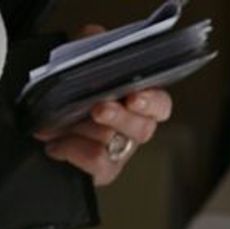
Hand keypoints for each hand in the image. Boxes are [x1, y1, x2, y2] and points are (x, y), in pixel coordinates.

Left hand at [33, 26, 171, 186]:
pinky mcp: (105, 170)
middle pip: (142, 128)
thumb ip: (94, 45)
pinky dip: (73, 150)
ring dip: (85, 129)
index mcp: (140, 102)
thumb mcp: (83, 61)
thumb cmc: (75, 92)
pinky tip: (57, 142)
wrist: (48, 121)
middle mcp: (135, 128)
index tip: (134, 98)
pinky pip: (97, 163)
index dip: (151, 103)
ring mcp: (122, 151)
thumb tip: (95, 35)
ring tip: (64, 120)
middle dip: (119, 117)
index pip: (161, 105)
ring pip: (115, 143)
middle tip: (99, 109)